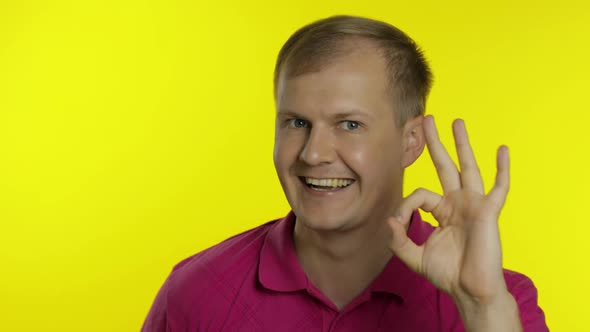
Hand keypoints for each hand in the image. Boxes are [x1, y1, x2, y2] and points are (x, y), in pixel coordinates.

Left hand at [388, 115, 509, 303]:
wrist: (470, 291)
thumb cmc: (447, 274)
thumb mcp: (414, 257)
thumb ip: (398, 239)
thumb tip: (389, 219)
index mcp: (441, 211)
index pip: (419, 194)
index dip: (405, 207)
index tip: (398, 223)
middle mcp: (457, 203)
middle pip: (445, 165)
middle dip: (436, 143)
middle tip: (428, 120)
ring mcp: (474, 205)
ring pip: (468, 168)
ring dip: (462, 144)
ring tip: (456, 122)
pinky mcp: (489, 212)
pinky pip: (499, 187)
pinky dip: (502, 169)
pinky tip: (502, 150)